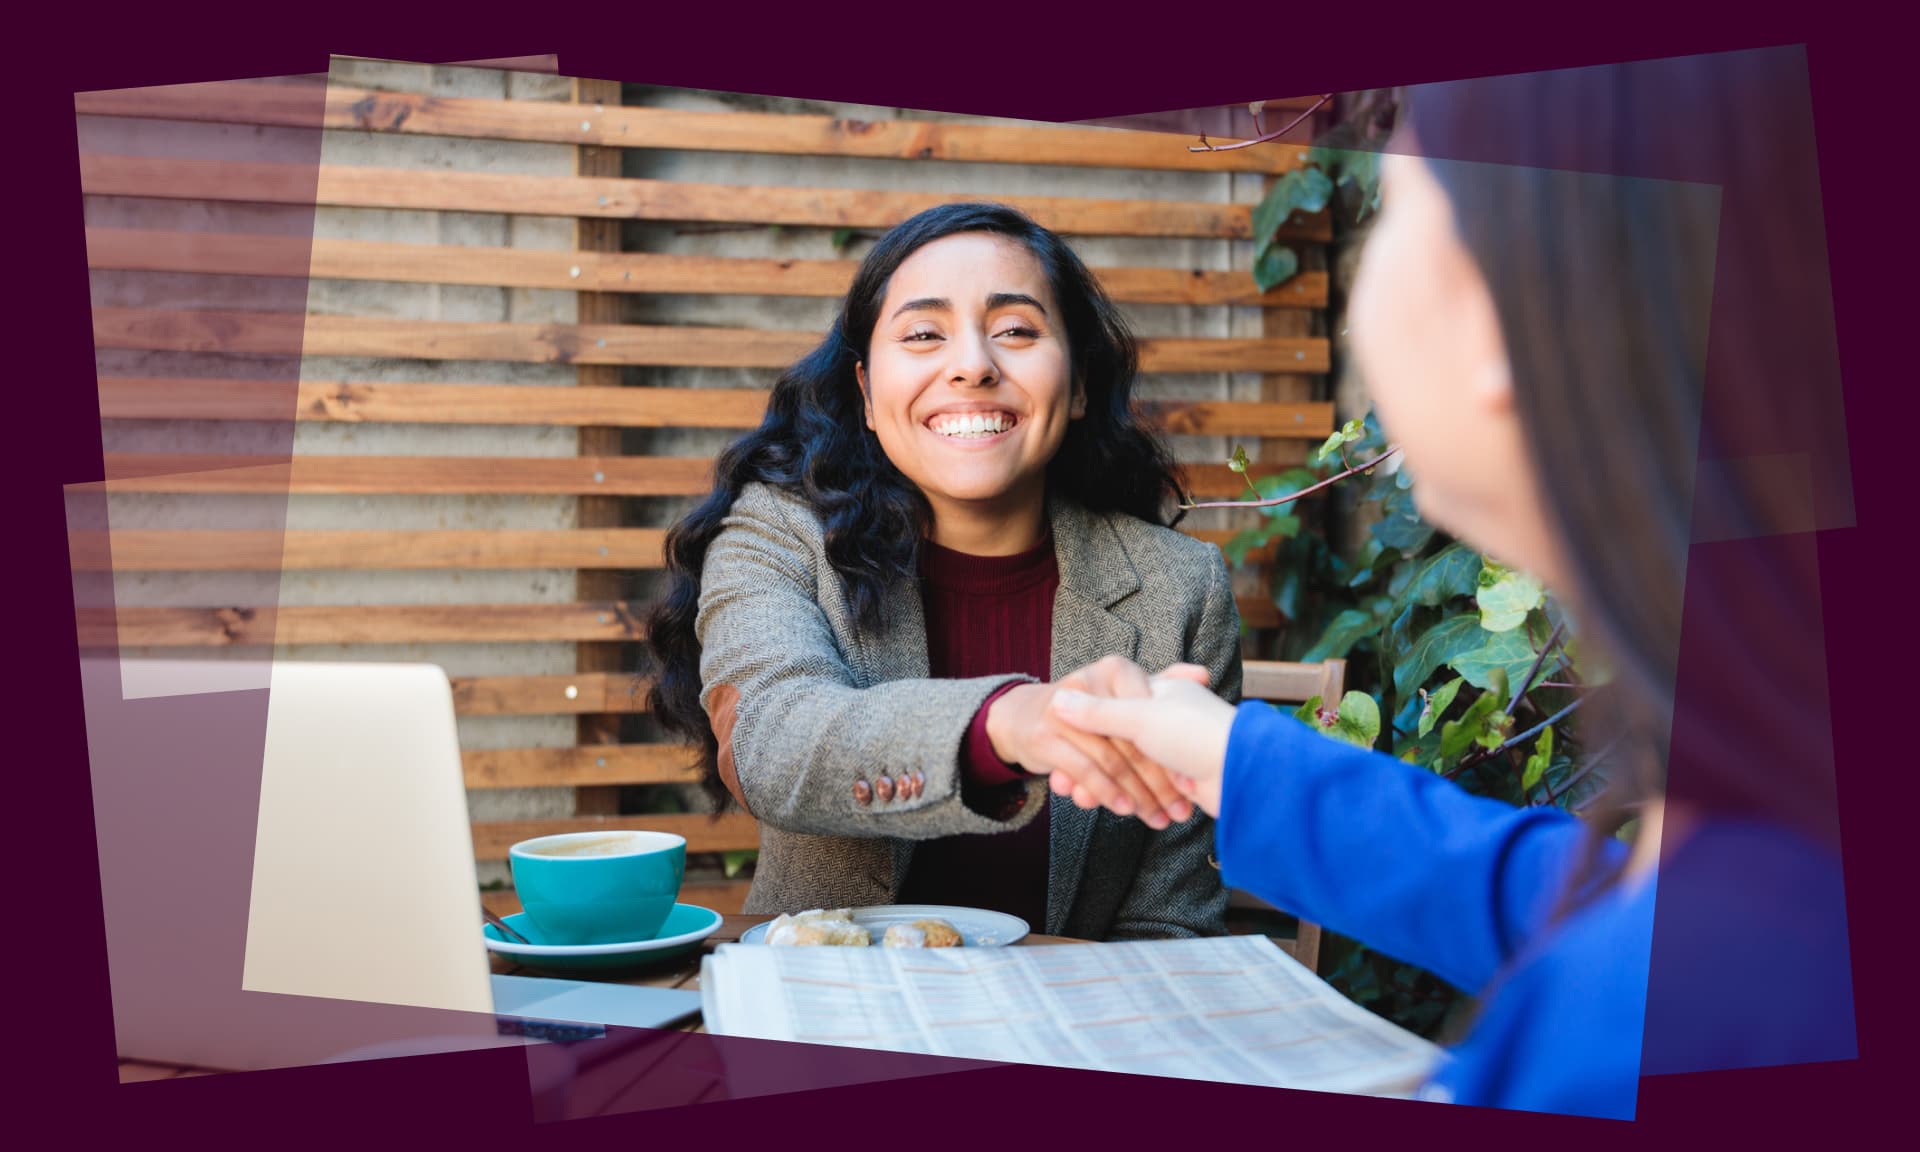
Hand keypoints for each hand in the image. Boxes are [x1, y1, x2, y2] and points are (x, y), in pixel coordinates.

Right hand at [985, 656, 1202, 828]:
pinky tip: (1123, 809)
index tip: (1190, 785)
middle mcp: (1087, 682)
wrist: (1021, 719)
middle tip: (1178, 812)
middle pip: (1132, 742)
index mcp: (1116, 670)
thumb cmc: (1093, 709)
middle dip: (1158, 783)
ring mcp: (1062, 711)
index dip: (1172, 751)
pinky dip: (1105, 793)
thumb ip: (1166, 682)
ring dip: (1136, 795)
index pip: (1149, 717)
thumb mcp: (1132, 693)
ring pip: (1111, 760)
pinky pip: (1084, 771)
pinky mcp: (1045, 738)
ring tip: (1156, 818)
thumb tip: (1203, 673)